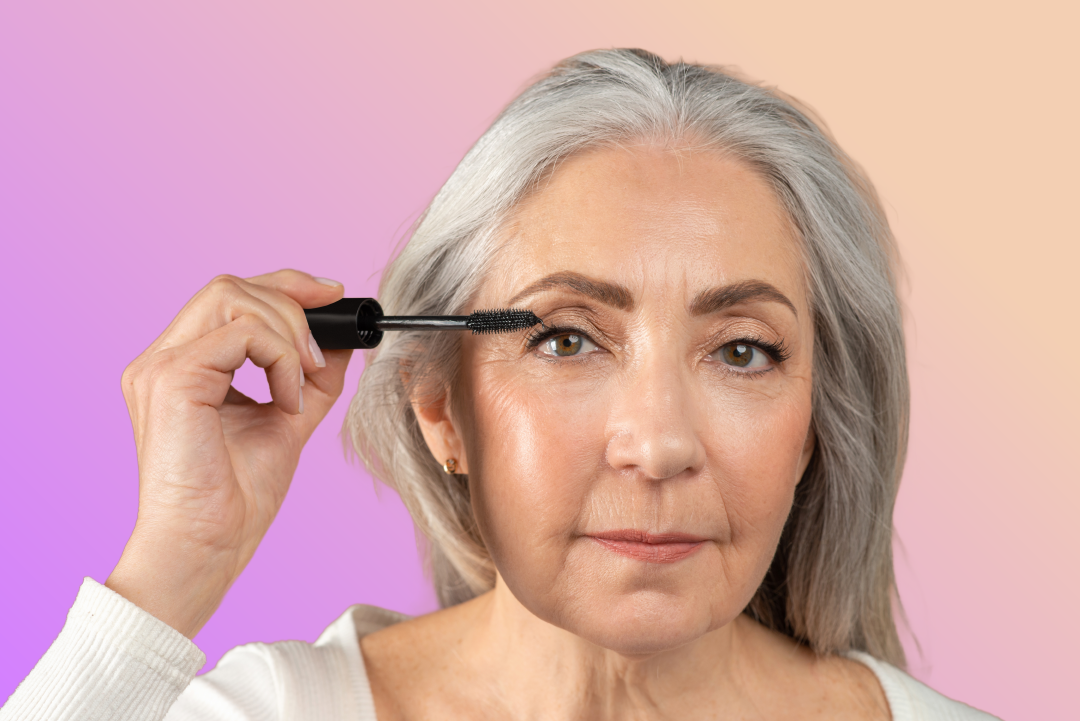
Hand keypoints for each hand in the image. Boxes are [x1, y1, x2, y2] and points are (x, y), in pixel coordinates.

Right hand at [105, 270, 350, 637]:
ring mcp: (160, 366)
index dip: (284, 285)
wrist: (209, 545)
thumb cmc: (238, 497)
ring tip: (304, 383)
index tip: (332, 294)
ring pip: (233, 296)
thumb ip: (309, 377)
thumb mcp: (287, 420)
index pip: (227, 297)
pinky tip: (288, 401)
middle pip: (228, 285)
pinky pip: (243, 333)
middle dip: (291, 298)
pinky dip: (281, 359)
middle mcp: (162, 359)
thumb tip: (340, 341)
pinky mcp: (172, 378)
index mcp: (183, 365)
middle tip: (326, 343)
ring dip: (289, 332)